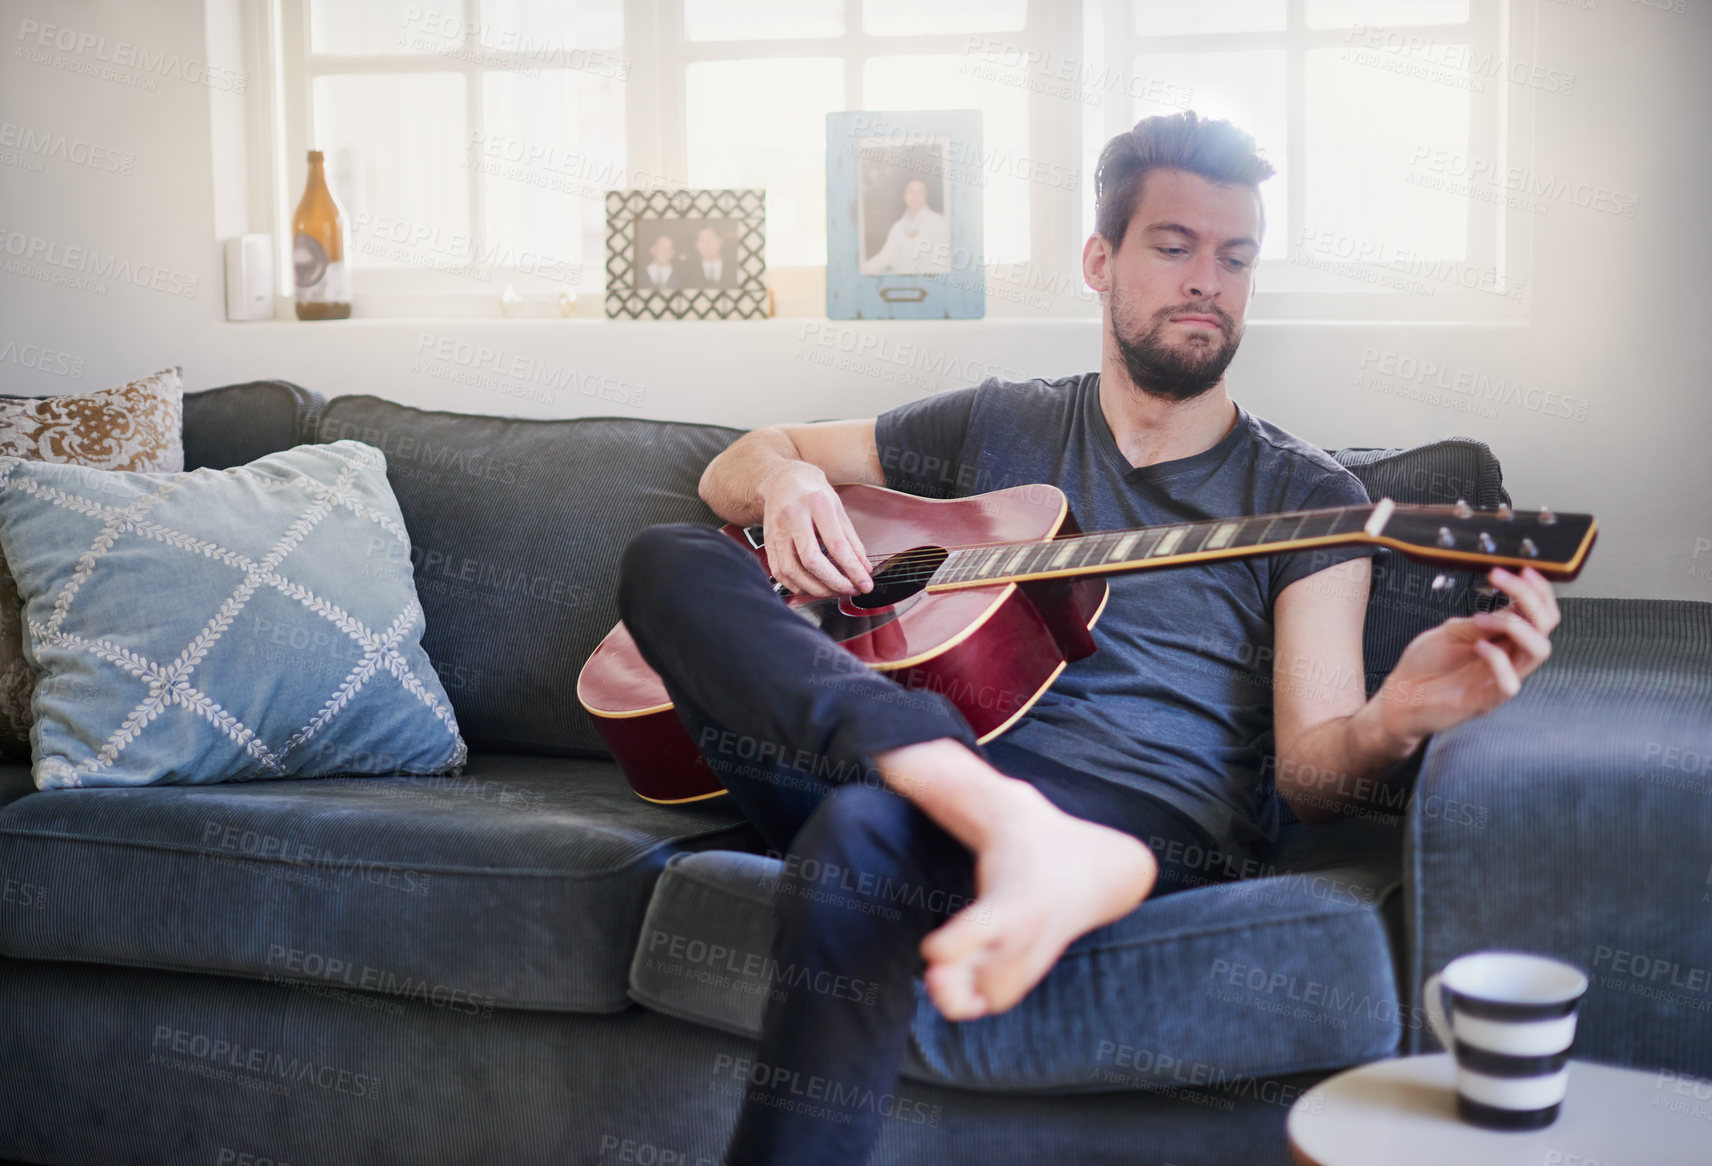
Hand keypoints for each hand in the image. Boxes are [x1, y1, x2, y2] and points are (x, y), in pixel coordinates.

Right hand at [755, 462, 873, 597]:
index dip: (853, 569)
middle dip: (834, 582)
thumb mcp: (838, 507)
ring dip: (816, 589)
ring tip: (834, 591)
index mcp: (816, 503)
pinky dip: (798, 586)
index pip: (836, 545)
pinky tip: (813, 586)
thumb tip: (864, 569)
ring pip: (792, 571)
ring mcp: (776, 530)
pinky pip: (780, 573)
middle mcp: (793, 516)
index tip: (865, 583)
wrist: (782, 480)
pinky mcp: (767, 543)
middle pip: (811, 560)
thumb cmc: (812, 492)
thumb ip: (851, 540)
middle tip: (850, 590)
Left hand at [1374, 565, 1561, 745]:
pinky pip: (1510, 682)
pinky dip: (1497, 659)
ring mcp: (1500, 679)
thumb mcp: (1451, 632)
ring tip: (1481, 618)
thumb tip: (1509, 605)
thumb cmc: (1423, 666)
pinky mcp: (1487, 700)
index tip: (1523, 571)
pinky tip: (1478, 647)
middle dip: (1530, 598)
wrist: (1399, 698)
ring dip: (1515, 625)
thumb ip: (1480, 621)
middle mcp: (1508, 658)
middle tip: (1502, 580)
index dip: (1537, 591)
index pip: (1537, 614)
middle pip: (1545, 627)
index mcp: (1501, 641)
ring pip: (1538, 651)